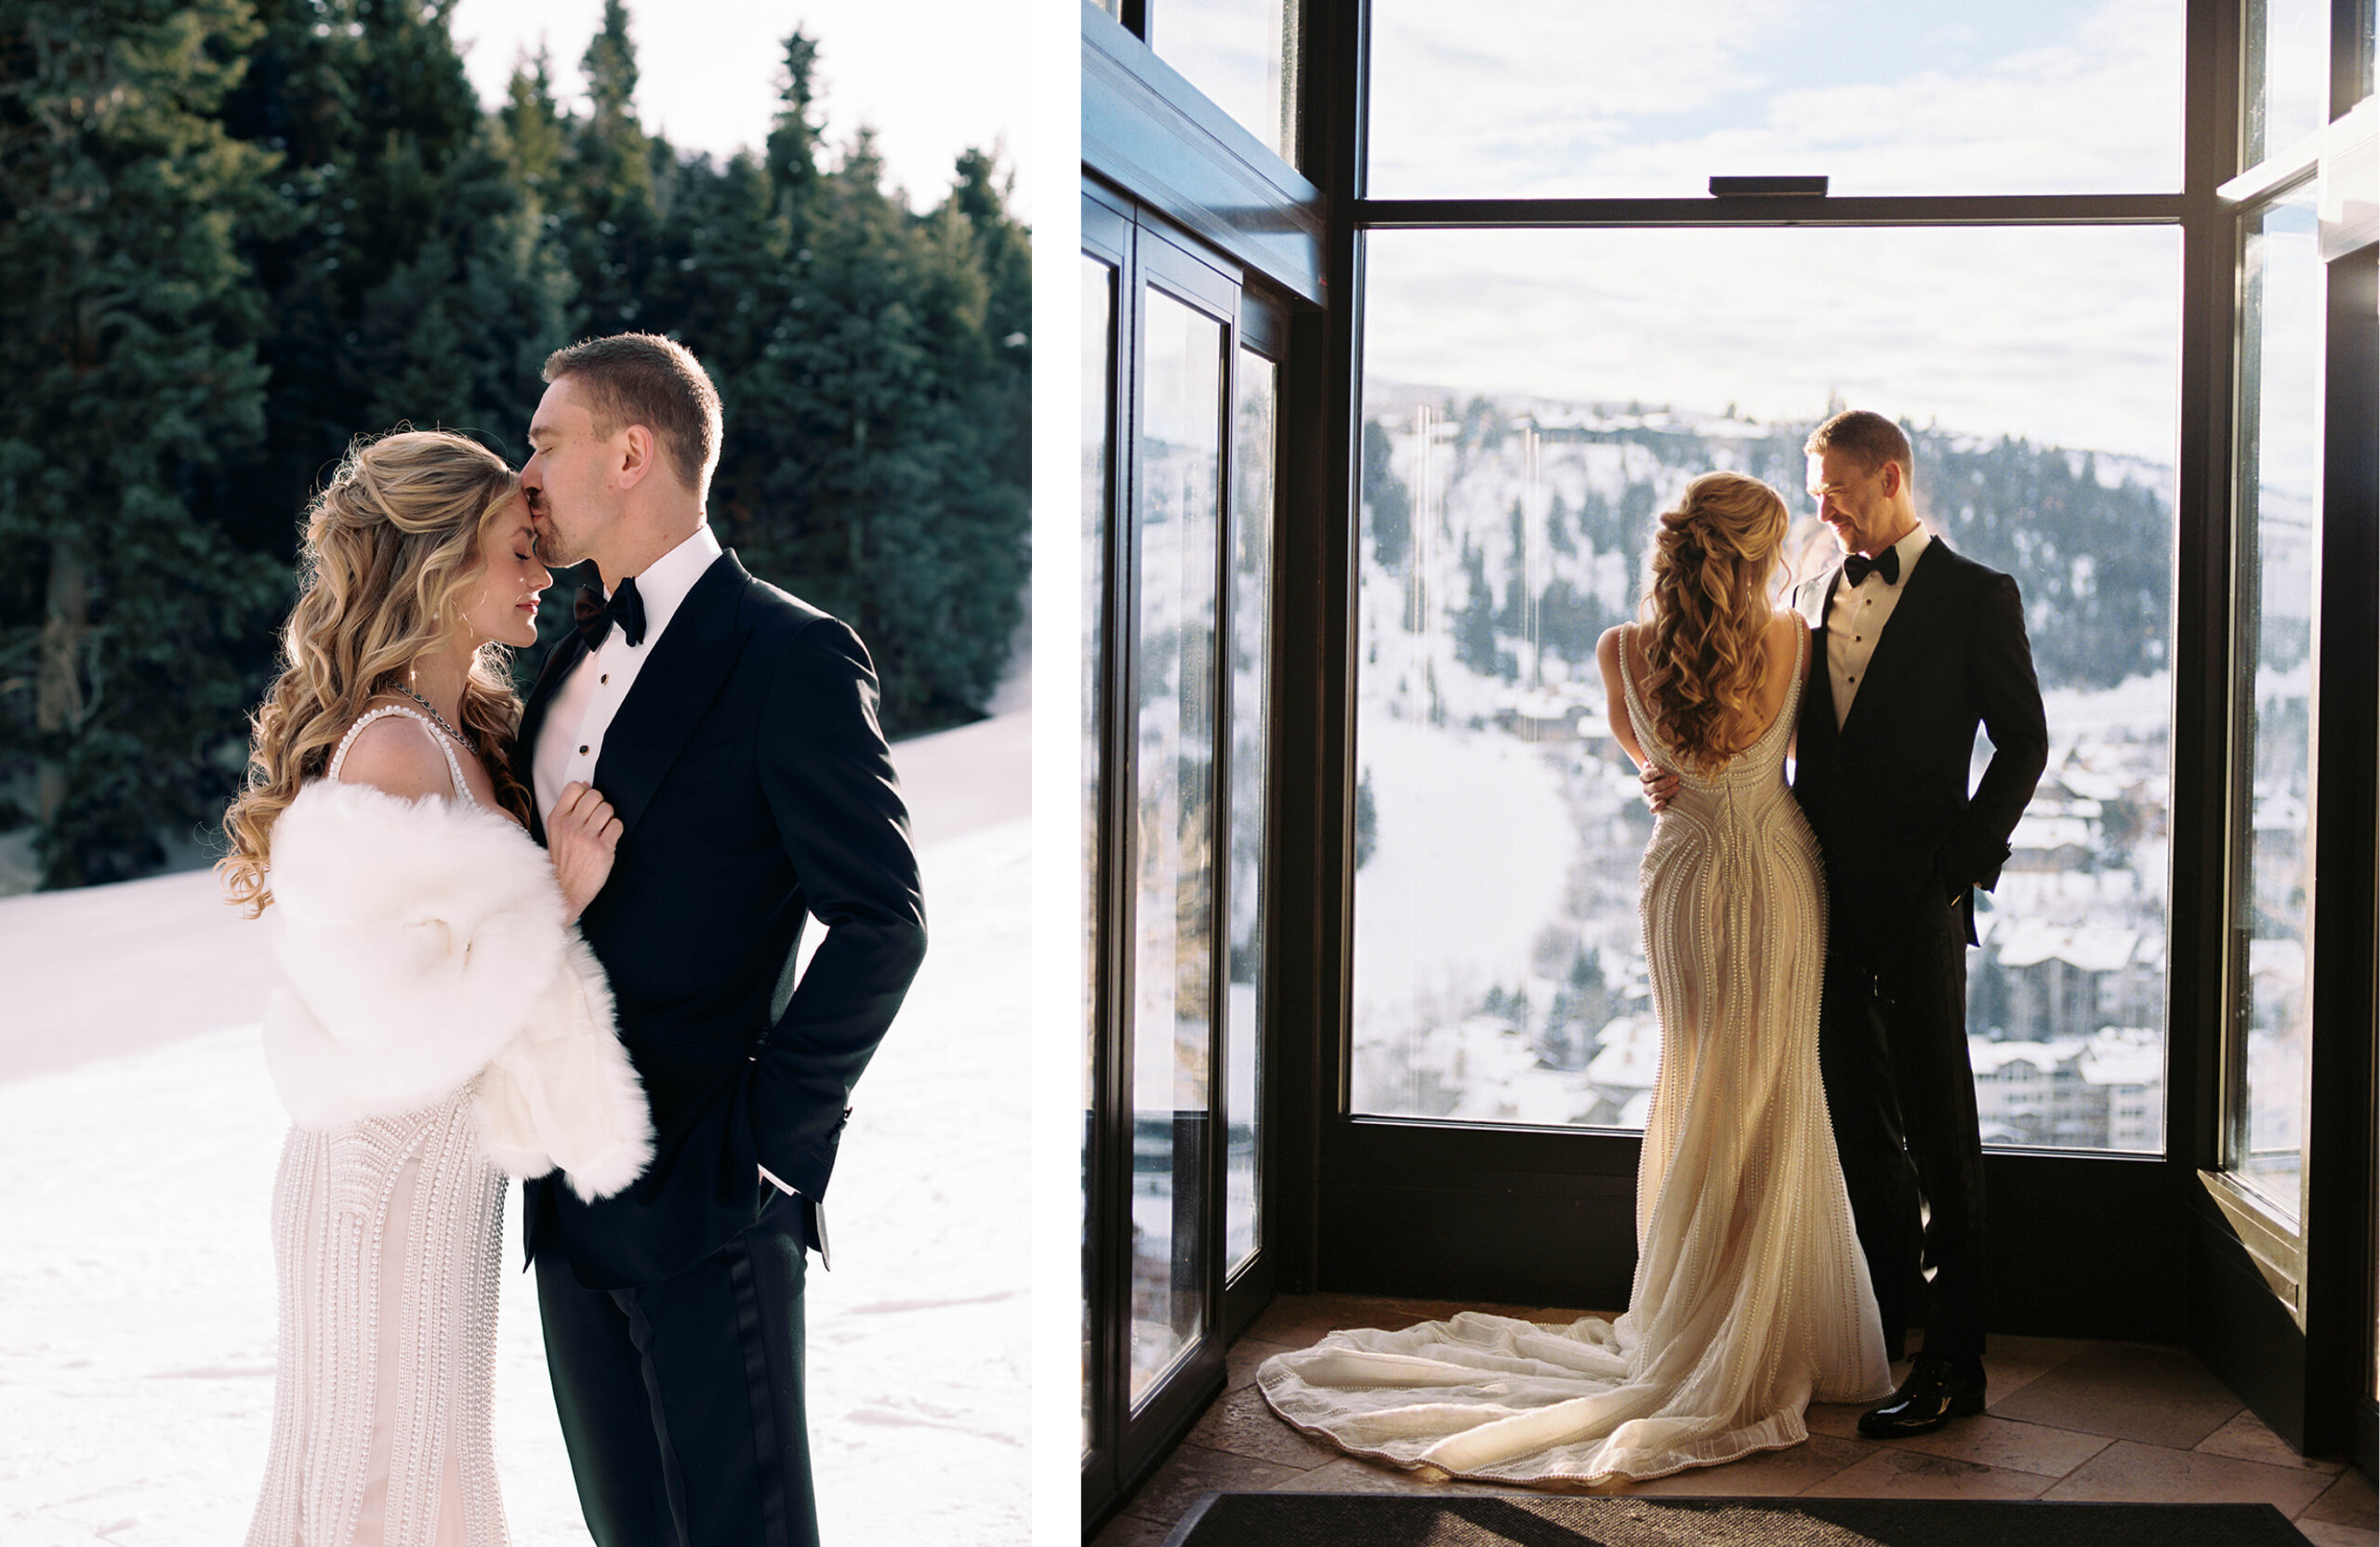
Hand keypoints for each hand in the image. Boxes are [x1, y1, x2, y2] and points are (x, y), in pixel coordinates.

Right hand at [548, 780, 620, 923]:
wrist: (564, 890)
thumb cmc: (563, 861)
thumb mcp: (557, 832)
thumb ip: (569, 808)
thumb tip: (585, 785)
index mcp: (557, 819)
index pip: (575, 787)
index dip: (585, 793)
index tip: (587, 806)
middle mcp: (570, 826)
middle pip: (595, 795)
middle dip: (600, 805)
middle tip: (597, 820)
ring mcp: (586, 837)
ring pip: (608, 809)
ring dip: (609, 818)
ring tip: (602, 831)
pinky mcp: (602, 849)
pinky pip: (617, 825)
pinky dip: (616, 831)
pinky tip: (607, 840)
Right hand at [1641, 763, 1678, 814]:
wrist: (1667, 787)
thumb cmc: (1666, 773)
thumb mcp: (1663, 766)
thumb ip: (1658, 762)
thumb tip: (1652, 761)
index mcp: (1644, 777)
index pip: (1647, 775)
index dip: (1654, 772)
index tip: (1663, 770)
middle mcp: (1645, 788)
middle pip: (1654, 786)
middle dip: (1666, 782)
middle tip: (1676, 778)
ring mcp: (1650, 798)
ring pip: (1655, 797)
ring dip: (1667, 792)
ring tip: (1677, 787)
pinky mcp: (1654, 807)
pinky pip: (1653, 809)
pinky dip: (1658, 806)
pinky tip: (1665, 802)